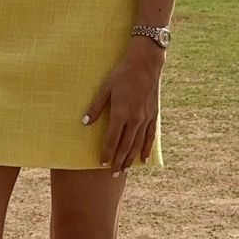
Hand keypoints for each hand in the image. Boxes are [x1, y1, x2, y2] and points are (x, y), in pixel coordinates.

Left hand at [83, 42, 162, 171]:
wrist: (146, 63)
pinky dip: (146, 149)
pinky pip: (150, 136)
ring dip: (131, 159)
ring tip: (125, 171)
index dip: (107, 153)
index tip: (101, 163)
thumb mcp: (105, 88)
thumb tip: (84, 123)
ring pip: (138, 144)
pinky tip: (143, 159)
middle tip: (112, 174)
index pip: (112, 139)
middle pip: (125, 146)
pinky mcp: (154, 115)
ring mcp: (146, 118)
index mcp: (121, 113)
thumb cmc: (122, 74)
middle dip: (118, 161)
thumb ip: (95, 107)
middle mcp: (135, 119)